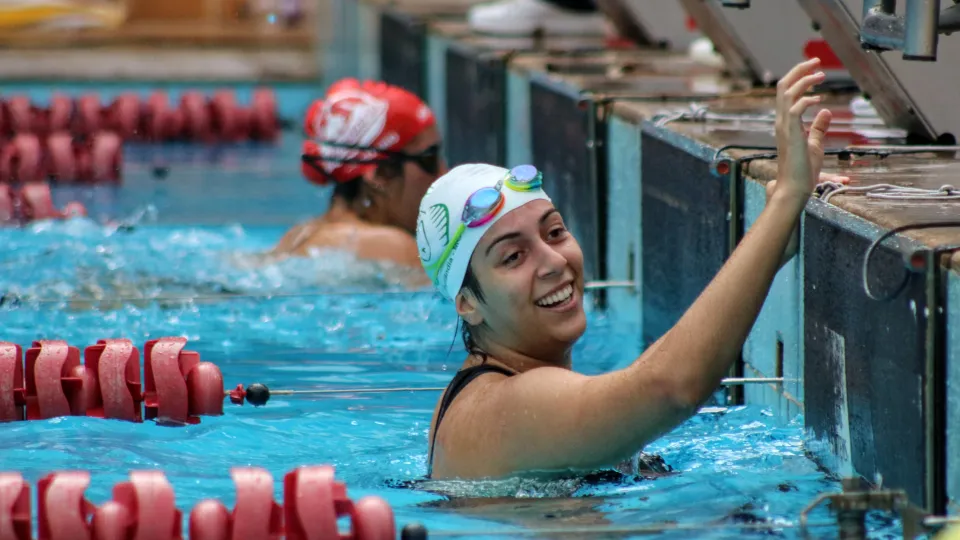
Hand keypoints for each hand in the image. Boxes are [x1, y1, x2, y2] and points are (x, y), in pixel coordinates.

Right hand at [772, 58, 847, 202]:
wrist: (793, 189)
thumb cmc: (802, 172)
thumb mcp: (814, 145)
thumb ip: (819, 128)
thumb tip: (826, 112)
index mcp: (785, 124)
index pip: (787, 94)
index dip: (799, 79)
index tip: (815, 72)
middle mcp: (781, 122)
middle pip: (784, 86)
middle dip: (799, 70)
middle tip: (815, 61)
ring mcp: (784, 127)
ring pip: (787, 92)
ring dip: (804, 79)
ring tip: (820, 73)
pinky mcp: (791, 132)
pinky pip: (796, 108)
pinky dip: (807, 99)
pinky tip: (819, 100)